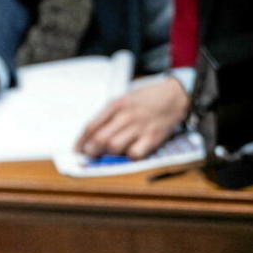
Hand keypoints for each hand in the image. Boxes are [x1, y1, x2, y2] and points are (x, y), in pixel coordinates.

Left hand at [75, 77, 189, 158]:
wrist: (175, 95)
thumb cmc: (146, 99)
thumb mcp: (123, 99)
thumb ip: (108, 115)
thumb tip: (89, 136)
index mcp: (116, 105)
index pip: (91, 126)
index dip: (81, 142)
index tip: (77, 150)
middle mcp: (126, 116)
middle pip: (100, 139)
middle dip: (91, 151)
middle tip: (91, 155)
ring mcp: (140, 127)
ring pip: (114, 147)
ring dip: (108, 154)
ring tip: (109, 153)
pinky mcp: (153, 138)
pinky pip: (135, 154)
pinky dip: (128, 156)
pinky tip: (129, 152)